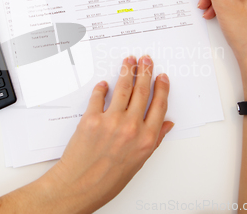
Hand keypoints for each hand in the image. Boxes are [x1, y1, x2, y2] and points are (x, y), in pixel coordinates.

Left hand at [39, 56, 173, 213]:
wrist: (80, 186)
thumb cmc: (108, 179)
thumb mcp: (139, 162)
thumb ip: (154, 140)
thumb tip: (166, 125)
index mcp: (146, 139)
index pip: (159, 105)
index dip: (162, 88)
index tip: (162, 77)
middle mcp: (131, 127)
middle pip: (142, 91)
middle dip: (145, 71)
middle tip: (145, 60)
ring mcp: (111, 121)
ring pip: (123, 88)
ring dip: (127, 71)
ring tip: (129, 61)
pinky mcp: (91, 118)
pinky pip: (99, 96)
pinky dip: (102, 88)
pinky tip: (104, 84)